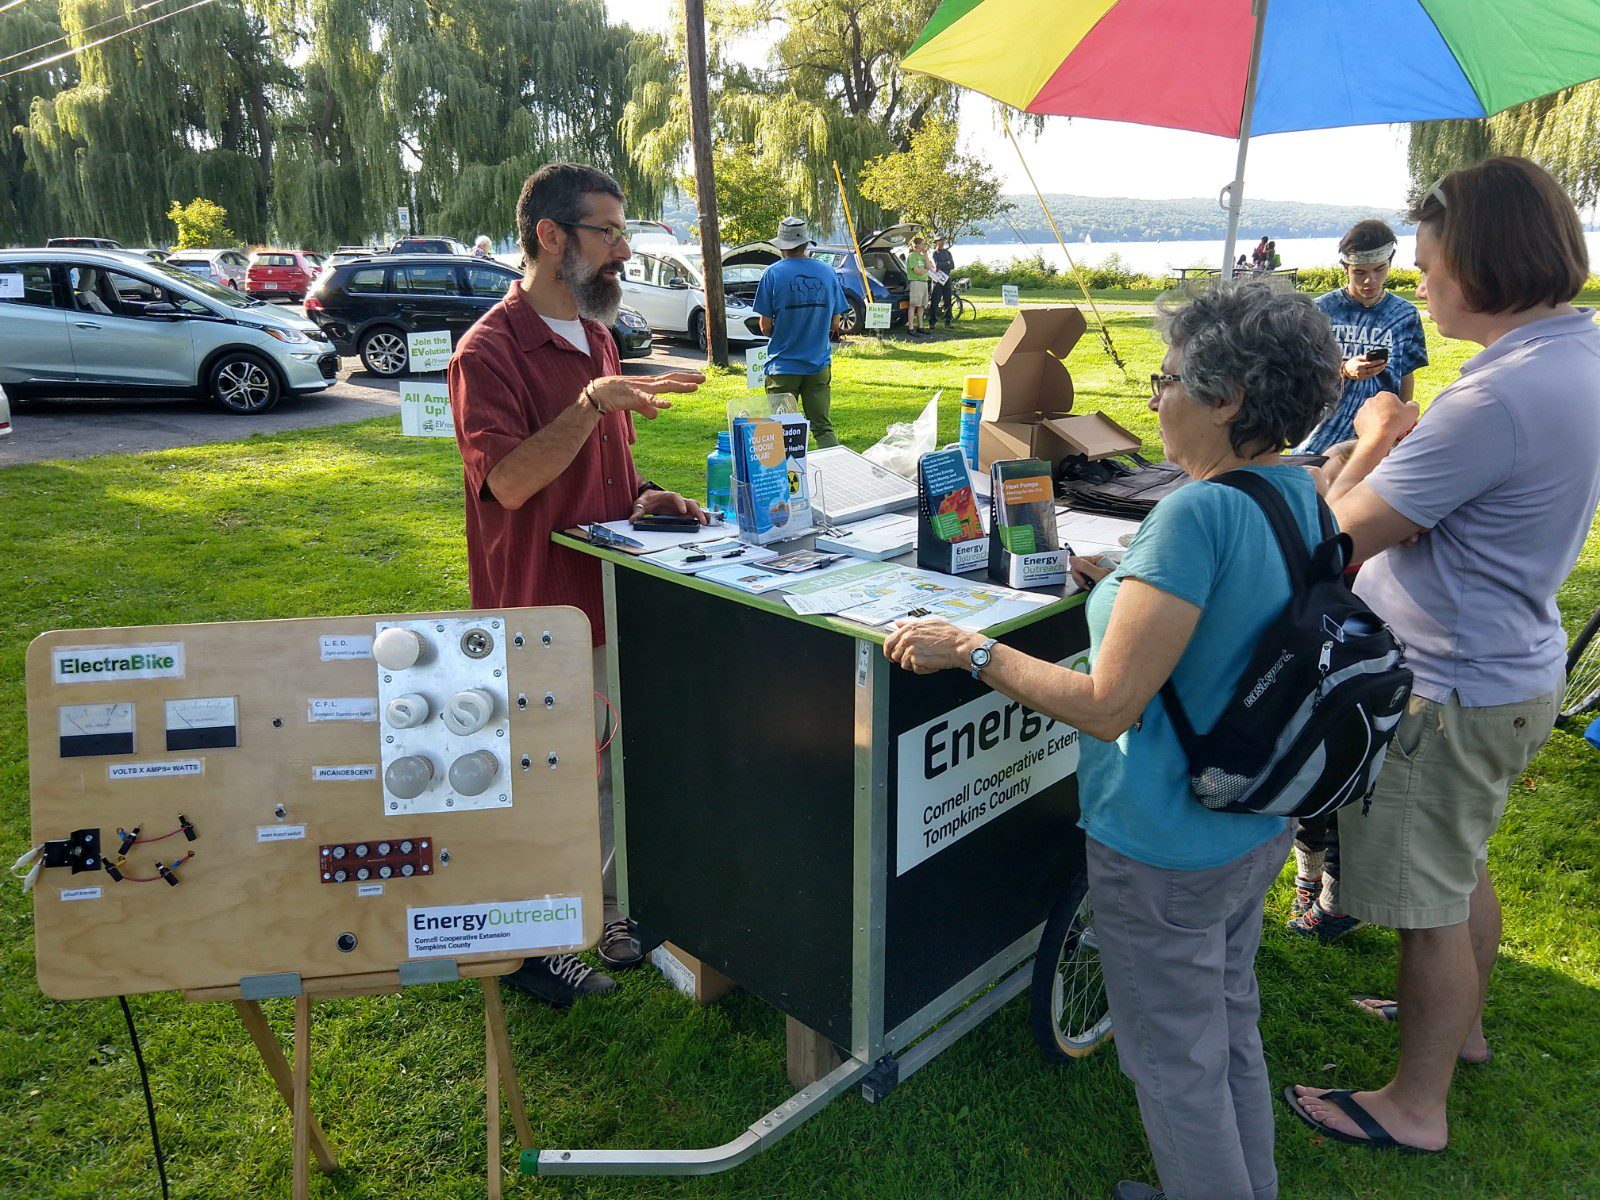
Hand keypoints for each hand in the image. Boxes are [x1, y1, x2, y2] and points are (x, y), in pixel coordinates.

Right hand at [588, 370, 704, 419]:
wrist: (601, 393)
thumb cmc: (618, 396)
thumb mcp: (637, 404)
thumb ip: (647, 408)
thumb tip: (656, 415)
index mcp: (650, 384)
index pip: (670, 378)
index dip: (684, 377)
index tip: (698, 376)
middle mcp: (649, 383)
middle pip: (672, 379)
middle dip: (688, 378)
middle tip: (704, 378)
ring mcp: (643, 388)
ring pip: (664, 386)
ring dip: (680, 386)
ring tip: (694, 387)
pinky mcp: (635, 396)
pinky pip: (648, 399)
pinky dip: (658, 401)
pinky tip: (668, 404)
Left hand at [632, 489, 707, 522]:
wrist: (650, 498)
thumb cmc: (646, 499)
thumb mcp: (640, 503)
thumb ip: (637, 510)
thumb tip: (632, 519)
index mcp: (667, 496)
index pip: (676, 497)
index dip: (680, 503)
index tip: (683, 510)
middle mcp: (677, 500)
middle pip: (690, 502)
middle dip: (697, 511)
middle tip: (702, 520)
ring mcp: (681, 506)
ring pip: (694, 507)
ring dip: (700, 514)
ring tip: (705, 523)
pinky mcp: (683, 512)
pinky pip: (693, 513)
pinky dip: (699, 517)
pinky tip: (703, 524)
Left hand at [883, 619, 976, 674]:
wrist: (959, 646)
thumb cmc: (948, 635)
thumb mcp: (928, 622)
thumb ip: (910, 623)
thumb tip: (898, 623)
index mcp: (909, 629)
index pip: (889, 641)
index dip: (888, 650)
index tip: (890, 655)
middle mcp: (908, 639)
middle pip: (894, 655)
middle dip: (902, 659)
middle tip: (913, 658)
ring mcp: (911, 650)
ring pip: (904, 664)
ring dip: (913, 664)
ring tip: (925, 658)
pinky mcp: (917, 661)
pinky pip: (914, 669)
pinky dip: (922, 669)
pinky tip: (930, 662)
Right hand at [1068, 554, 1113, 589]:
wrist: (1122, 593)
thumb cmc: (1115, 582)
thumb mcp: (1099, 575)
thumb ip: (1085, 567)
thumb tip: (1072, 559)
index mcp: (1097, 559)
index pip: (1079, 560)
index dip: (1077, 570)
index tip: (1082, 579)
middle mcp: (1095, 563)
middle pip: (1077, 568)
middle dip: (1080, 577)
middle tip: (1087, 584)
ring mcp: (1093, 571)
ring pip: (1079, 575)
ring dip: (1082, 582)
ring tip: (1091, 586)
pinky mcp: (1093, 578)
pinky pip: (1083, 580)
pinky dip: (1085, 585)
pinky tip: (1091, 587)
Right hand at [1343, 355, 1386, 381]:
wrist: (1345, 370)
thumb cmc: (1352, 362)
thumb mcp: (1358, 358)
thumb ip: (1366, 357)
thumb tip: (1375, 357)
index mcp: (1359, 365)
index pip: (1370, 364)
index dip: (1377, 362)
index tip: (1383, 360)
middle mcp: (1360, 371)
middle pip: (1372, 369)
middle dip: (1380, 366)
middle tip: (1385, 363)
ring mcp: (1360, 376)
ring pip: (1372, 374)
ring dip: (1379, 370)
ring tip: (1383, 367)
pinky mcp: (1361, 378)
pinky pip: (1370, 376)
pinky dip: (1375, 373)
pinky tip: (1378, 370)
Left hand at [1353, 391, 1418, 445]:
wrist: (1379, 435)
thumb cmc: (1396, 421)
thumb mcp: (1413, 411)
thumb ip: (1413, 405)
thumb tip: (1411, 405)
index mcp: (1384, 395)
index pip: (1394, 403)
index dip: (1400, 414)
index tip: (1403, 422)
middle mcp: (1371, 400)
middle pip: (1384, 411)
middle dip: (1392, 420)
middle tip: (1398, 430)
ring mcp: (1362, 411)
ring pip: (1375, 418)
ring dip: (1382, 425)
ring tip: (1389, 435)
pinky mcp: (1356, 422)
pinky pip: (1367, 425)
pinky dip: (1373, 430)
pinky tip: (1379, 436)